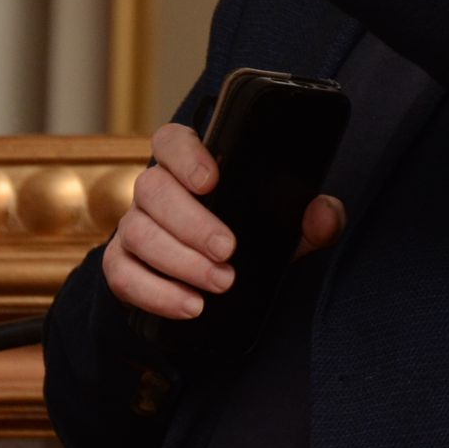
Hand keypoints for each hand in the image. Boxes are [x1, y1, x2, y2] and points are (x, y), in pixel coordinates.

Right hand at [103, 123, 346, 320]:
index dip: (185, 155)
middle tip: (228, 251)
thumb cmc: (252, 236)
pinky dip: (156, 293)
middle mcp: (154, 189)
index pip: (171, 141)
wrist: (219, 281)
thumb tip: (326, 216)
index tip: (211, 181)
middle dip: (191, 223)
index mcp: (189, 164)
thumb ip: (312, 217)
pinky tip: (190, 306)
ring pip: (138, 233)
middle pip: (153, 189)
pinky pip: (122, 274)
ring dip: (180, 262)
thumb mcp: (286, 226)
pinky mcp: (122, 264)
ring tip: (221, 283)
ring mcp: (133, 225)